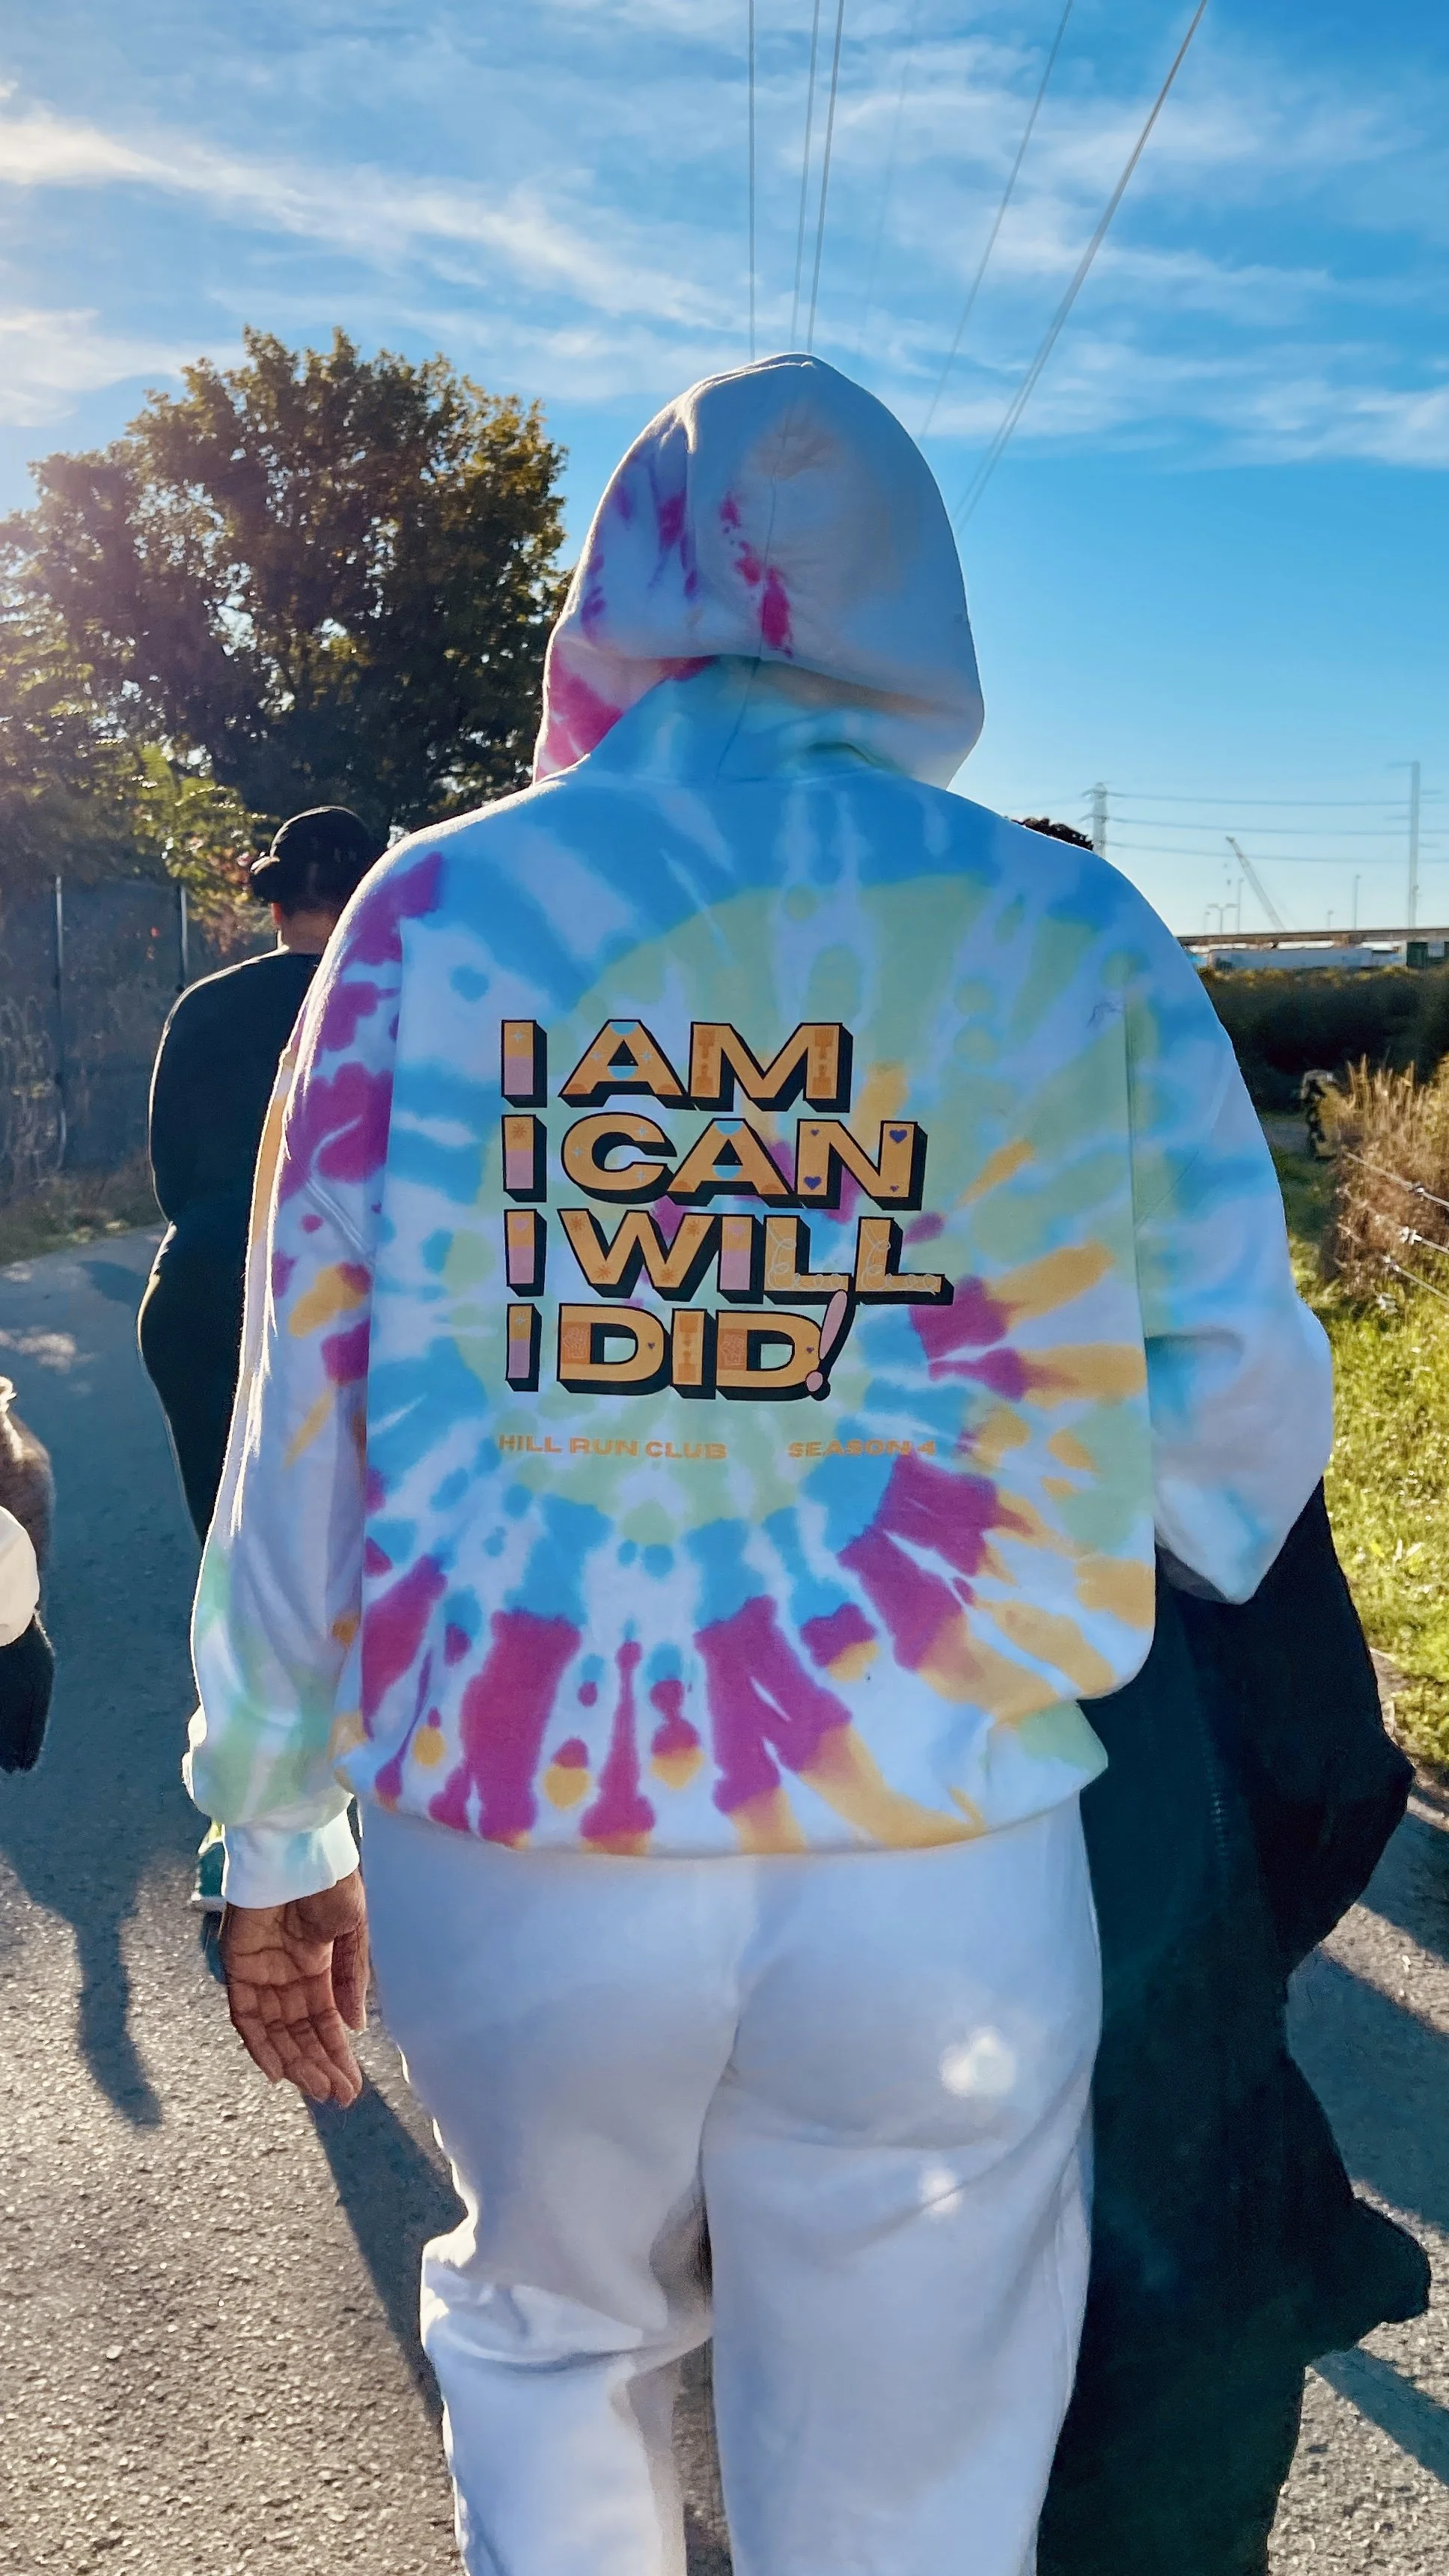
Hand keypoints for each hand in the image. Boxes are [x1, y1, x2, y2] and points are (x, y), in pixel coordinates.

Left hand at [220, 1869, 368, 2107]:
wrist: (299, 1848)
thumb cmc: (330, 1879)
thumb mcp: (354, 1931)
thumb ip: (352, 1978)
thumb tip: (353, 2026)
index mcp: (316, 1963)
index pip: (323, 2019)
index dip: (336, 2052)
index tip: (351, 2084)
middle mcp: (286, 1974)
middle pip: (300, 2031)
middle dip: (319, 2064)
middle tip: (338, 2097)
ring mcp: (261, 1972)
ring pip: (275, 2030)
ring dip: (295, 2061)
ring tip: (317, 2089)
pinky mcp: (237, 1966)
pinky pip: (246, 2014)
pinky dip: (259, 2044)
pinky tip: (278, 2070)